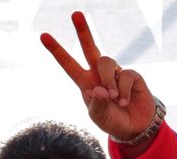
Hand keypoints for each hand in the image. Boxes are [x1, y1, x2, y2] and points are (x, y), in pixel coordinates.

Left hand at [40, 11, 157, 142]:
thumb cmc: (112, 120)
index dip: (56, 51)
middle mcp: (99, 74)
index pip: (69, 64)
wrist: (134, 127)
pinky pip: (125, 75)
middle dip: (83, 30)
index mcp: (85, 82)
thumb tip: (100, 89)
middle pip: (89, 48)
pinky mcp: (132, 75)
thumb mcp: (99, 116)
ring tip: (114, 98)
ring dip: (108, 81)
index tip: (43, 35)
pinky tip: (125, 101)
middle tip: (75, 13)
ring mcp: (116, 72)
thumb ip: (98, 104)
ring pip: (106, 61)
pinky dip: (123, 90)